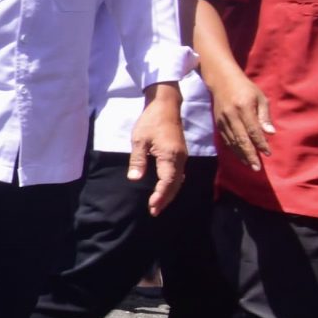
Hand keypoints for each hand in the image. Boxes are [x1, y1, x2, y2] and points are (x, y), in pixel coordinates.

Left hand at [127, 84, 187, 215]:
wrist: (166, 105)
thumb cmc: (151, 121)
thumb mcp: (139, 140)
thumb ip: (138, 160)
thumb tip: (135, 179)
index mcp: (170, 156)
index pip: (167, 181)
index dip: (160, 196)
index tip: (152, 207)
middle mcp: (180, 158)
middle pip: (175, 184)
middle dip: (165, 199)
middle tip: (154, 212)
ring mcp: (182, 156)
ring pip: (178, 180)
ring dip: (169, 193)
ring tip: (158, 205)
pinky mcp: (180, 154)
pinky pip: (178, 174)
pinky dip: (172, 184)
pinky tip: (165, 190)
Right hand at [205, 62, 272, 171]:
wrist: (221, 80)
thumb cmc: (245, 88)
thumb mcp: (260, 98)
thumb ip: (264, 116)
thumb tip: (270, 133)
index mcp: (243, 108)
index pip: (253, 130)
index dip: (260, 143)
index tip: (268, 153)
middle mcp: (231, 116)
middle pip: (241, 139)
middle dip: (249, 155)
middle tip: (257, 168)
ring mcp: (222, 120)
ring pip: (232, 142)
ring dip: (241, 155)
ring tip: (250, 165)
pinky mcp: (218, 123)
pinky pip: (226, 139)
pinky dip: (233, 149)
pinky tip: (240, 155)